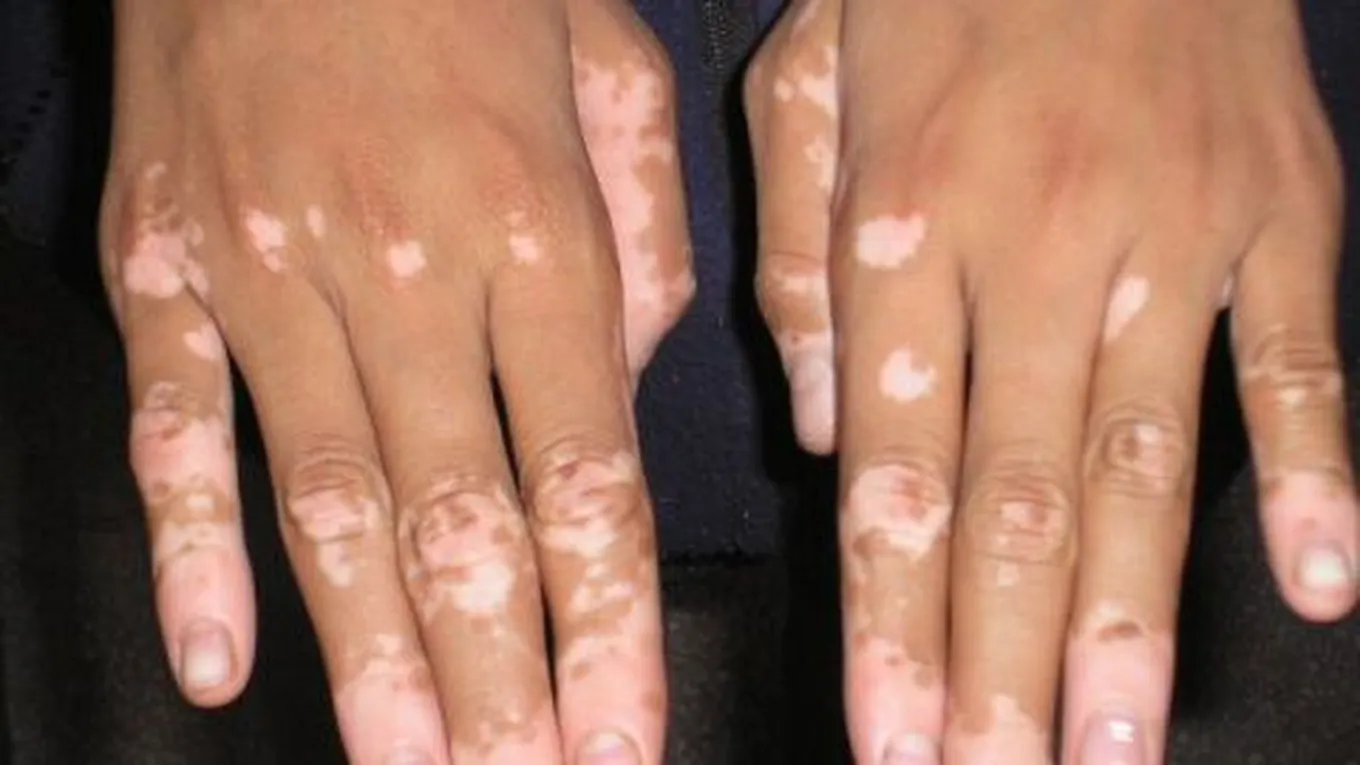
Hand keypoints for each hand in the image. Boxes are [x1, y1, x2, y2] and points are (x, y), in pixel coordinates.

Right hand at [101, 1, 692, 762]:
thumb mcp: (616, 72)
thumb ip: (641, 241)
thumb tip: (620, 377)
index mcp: (537, 234)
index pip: (583, 480)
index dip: (605, 629)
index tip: (622, 742)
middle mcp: (404, 276)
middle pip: (460, 524)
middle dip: (498, 682)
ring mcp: (267, 278)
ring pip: (326, 506)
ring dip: (370, 657)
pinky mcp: (159, 267)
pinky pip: (173, 429)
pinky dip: (186, 550)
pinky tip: (210, 661)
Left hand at [747, 0, 1354, 761]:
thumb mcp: (806, 90)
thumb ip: (800, 268)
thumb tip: (839, 439)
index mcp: (905, 226)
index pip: (897, 469)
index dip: (892, 621)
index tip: (889, 740)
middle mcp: (1039, 247)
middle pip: (1018, 499)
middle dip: (1001, 664)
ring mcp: (1176, 234)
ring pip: (1150, 461)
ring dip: (1132, 619)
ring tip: (1115, 749)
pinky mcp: (1285, 208)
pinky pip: (1303, 360)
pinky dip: (1322, 473)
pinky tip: (1321, 586)